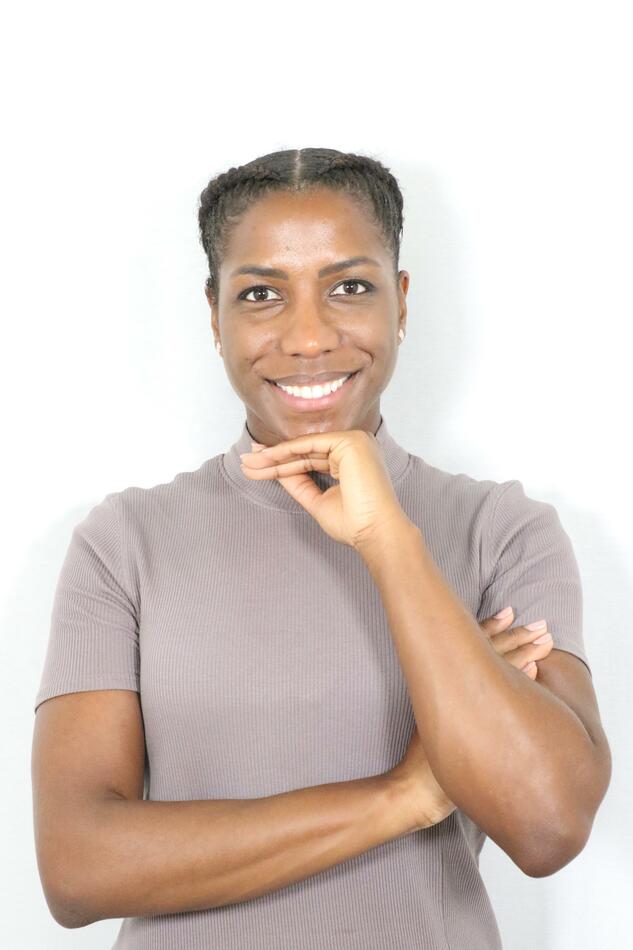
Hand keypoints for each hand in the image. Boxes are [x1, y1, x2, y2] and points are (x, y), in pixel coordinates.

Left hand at [239, 429, 410, 548]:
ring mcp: (355, 441)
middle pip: (305, 453)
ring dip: (274, 456)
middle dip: (272, 459)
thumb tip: (274, 468)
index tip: (257, 467)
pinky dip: (286, 452)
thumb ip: (297, 483)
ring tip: (248, 463)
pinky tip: (266, 459)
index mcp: (351, 460)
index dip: (282, 463)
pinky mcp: (350, 441)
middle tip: (246, 462)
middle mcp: (355, 447)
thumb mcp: (317, 500)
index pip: (310, 459)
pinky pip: (310, 444)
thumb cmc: (355, 524)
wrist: (375, 533)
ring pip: (305, 448)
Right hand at [389, 607, 553, 830]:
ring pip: (504, 674)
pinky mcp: (482, 729)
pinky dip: (521, 682)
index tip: (509, 612)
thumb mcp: (429, 714)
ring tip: (545, 641)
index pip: (473, 647)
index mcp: (446, 683)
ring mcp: (470, 711)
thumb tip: (471, 675)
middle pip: (493, 656)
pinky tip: (535, 671)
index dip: (492, 628)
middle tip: (540, 624)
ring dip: (526, 654)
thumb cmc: (422, 758)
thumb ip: (447, 694)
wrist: (415, 787)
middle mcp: (458, 692)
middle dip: (518, 637)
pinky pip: (507, 700)